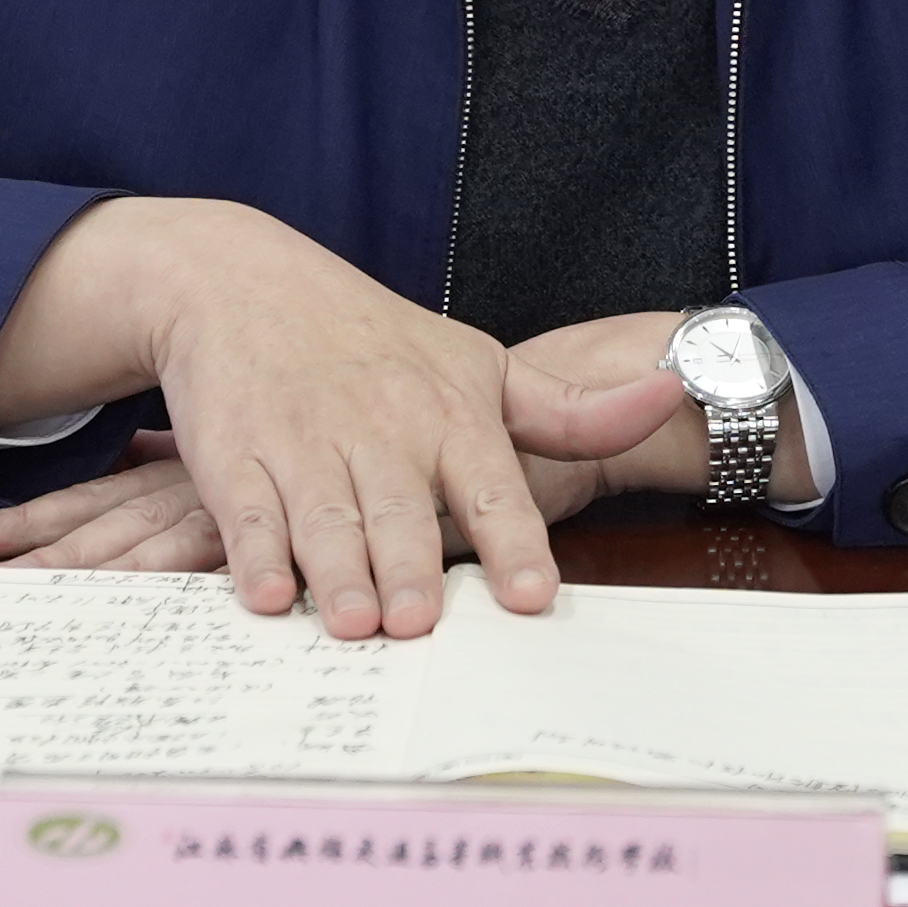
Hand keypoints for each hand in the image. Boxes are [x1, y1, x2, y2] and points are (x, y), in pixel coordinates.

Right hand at [0, 308, 813, 587]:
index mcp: (450, 415)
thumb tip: (672, 395)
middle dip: (409, 568)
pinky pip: (247, 516)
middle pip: (401, 515)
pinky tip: (267, 594)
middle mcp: (380, 432)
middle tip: (419, 622)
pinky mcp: (235, 460)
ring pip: (327, 520)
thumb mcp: (479, 364)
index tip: (529, 596)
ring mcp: (304, 447)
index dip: (513, 541)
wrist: (241, 283)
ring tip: (353, 623)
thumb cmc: (375, 341)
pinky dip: (254, 556)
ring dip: (338, 573)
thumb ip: (570, 412)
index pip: (492, 483)